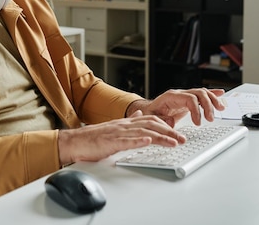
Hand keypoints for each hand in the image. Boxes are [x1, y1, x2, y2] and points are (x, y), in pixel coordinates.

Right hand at [58, 112, 183, 163]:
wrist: (75, 141)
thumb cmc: (94, 138)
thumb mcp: (114, 128)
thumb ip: (128, 122)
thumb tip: (138, 115)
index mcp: (126, 123)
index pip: (151, 120)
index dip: (166, 126)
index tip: (178, 134)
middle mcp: (124, 126)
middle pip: (151, 125)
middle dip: (169, 132)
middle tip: (183, 140)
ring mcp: (117, 133)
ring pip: (143, 133)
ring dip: (160, 138)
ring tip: (173, 143)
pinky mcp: (110, 142)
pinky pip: (126, 141)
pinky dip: (138, 142)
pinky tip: (148, 143)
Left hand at [127, 88, 225, 126]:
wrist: (147, 110)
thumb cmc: (149, 114)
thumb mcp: (151, 118)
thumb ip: (161, 120)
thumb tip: (170, 122)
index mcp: (171, 96)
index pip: (189, 99)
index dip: (196, 110)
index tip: (198, 123)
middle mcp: (180, 94)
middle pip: (198, 93)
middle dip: (208, 105)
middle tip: (210, 119)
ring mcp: (185, 96)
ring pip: (202, 92)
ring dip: (213, 100)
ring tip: (220, 109)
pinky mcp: (188, 100)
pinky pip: (202, 94)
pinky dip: (212, 94)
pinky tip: (221, 93)